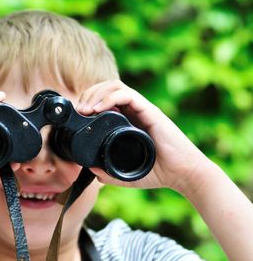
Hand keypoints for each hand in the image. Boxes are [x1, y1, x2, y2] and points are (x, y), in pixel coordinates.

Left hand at [76, 80, 207, 191]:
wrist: (182, 175)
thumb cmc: (157, 172)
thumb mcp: (124, 174)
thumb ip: (107, 172)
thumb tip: (89, 169)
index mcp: (126, 120)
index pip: (104, 98)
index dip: (88, 101)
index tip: (77, 116)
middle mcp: (133, 111)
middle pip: (106, 88)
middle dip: (88, 94)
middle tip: (79, 110)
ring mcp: (142, 109)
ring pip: (115, 86)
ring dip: (96, 93)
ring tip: (85, 109)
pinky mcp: (150, 111)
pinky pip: (128, 94)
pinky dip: (109, 98)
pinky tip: (98, 108)